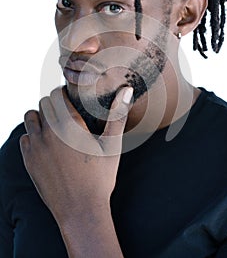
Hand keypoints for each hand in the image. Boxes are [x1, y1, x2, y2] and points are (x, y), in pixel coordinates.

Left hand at [19, 86, 132, 225]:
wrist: (80, 211)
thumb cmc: (100, 179)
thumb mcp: (112, 146)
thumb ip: (117, 115)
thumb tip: (127, 90)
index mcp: (70, 126)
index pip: (56, 94)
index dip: (64, 94)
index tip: (72, 99)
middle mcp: (49, 133)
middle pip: (43, 103)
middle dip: (54, 104)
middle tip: (67, 113)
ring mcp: (36, 147)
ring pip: (31, 117)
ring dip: (41, 117)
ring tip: (56, 127)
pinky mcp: (29, 160)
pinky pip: (25, 137)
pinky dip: (33, 135)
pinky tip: (47, 144)